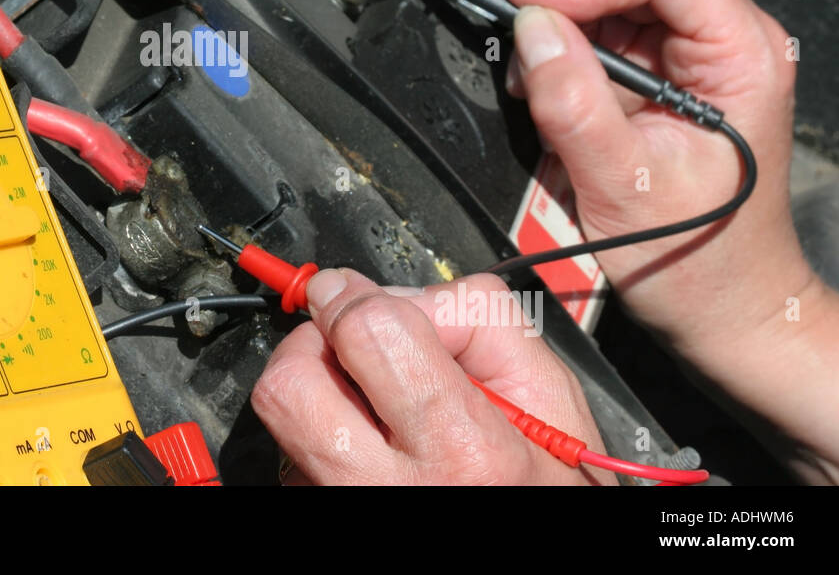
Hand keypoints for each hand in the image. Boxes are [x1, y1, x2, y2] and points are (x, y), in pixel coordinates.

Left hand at [251, 268, 613, 484]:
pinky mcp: (325, 514)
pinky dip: (327, 434)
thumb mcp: (550, 394)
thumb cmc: (548, 485)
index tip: (347, 290)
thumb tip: (401, 293)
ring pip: (288, 422)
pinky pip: (299, 456)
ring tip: (373, 402)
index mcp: (462, 448)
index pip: (368, 335)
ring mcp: (346, 504)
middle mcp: (390, 488)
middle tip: (345, 344)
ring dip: (322, 391)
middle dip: (310, 343)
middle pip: (291, 385)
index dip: (354, 297)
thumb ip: (479, 319)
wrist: (535, 553)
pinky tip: (374, 441)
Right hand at [498, 0, 804, 343]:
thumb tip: (530, 27)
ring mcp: (692, 56)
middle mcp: (724, 42)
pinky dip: (563, 51)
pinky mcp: (660, 76)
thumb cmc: (698, 260)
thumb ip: (573, 100)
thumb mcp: (622, 183)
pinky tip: (551, 89)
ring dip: (561, 24)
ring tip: (535, 79)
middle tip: (523, 37)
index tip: (524, 4)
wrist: (722, 308)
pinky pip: (602, 33)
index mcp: (742, 54)